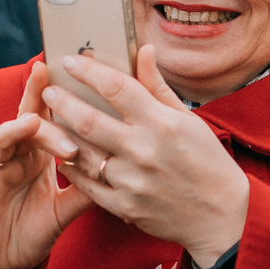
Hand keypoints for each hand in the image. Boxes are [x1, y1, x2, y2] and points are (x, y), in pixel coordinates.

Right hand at [0, 63, 93, 268]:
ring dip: (15, 130)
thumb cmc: (30, 233)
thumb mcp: (64, 211)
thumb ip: (86, 190)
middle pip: (28, 124)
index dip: (57, 97)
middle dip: (47, 121)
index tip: (74, 76)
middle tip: (70, 137)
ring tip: (31, 123)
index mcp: (37, 157)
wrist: (0, 266)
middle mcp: (14, 157)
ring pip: (0, 139)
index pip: (48, 119)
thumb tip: (120, 169)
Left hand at [46, 49, 249, 268]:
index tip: (69, 60)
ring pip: (82, 152)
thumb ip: (158, 87)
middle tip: (49, 92)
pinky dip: (71, 167)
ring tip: (51, 121)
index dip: (88, 71)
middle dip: (62, 102)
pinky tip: (63, 155)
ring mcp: (132, 182)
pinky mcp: (125, 206)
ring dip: (61, 134)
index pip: (116, 88)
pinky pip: (86, 184)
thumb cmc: (207, 162)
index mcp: (162, 123)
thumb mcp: (189, 120)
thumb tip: (144, 51)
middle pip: (88, 120)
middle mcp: (144, 151)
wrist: (220, 217)